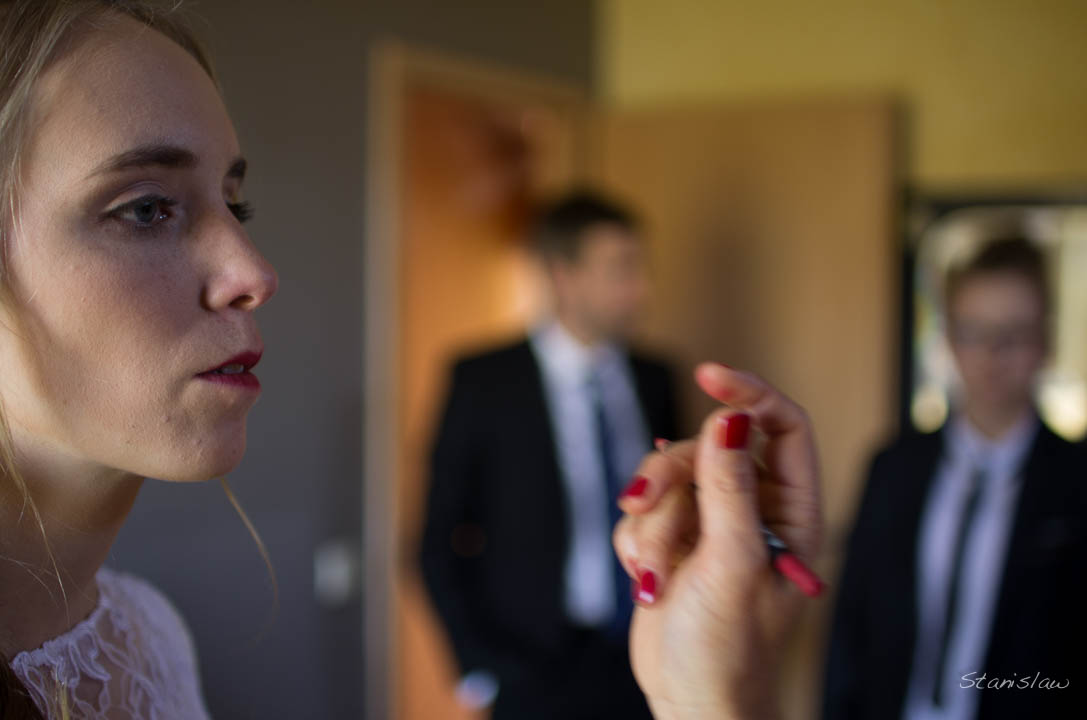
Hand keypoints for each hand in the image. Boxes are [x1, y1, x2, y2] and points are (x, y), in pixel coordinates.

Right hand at [613, 363, 822, 718]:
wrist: (690, 702)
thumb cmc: (730, 649)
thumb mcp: (731, 563)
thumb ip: (729, 487)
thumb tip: (730, 418)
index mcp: (792, 512)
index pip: (781, 427)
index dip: (749, 394)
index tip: (708, 375)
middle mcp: (753, 509)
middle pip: (707, 446)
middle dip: (670, 478)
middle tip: (643, 506)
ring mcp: (710, 522)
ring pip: (666, 476)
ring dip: (651, 524)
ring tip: (654, 573)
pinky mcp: (672, 537)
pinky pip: (643, 509)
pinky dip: (637, 541)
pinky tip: (648, 580)